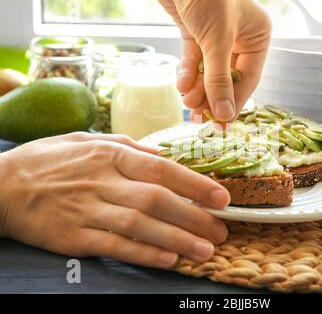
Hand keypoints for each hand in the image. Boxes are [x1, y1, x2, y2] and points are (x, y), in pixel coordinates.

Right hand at [0, 133, 229, 268]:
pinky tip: (168, 259)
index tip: (221, 197)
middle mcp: (102, 181)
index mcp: (109, 154)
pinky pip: (114, 246)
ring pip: (140, 226)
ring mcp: (87, 210)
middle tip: (221, 230)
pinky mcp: (73, 237)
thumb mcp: (86, 139)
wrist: (0, 186)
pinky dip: (143, 254)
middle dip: (194, 216)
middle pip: (156, 200)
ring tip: (205, 250)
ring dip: (176, 239)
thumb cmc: (48, 160)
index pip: (161, 168)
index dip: (195, 184)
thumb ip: (127, 146)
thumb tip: (162, 154)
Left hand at [155, 0, 271, 121]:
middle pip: (227, 78)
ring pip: (208, 71)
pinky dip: (187, 72)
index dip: (235, 102)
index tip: (222, 122)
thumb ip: (219, 79)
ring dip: (198, 88)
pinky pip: (193, 58)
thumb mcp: (217, 41)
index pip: (249, 79)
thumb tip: (225, 114)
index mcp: (256, 35)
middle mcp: (239, 36)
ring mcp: (216, 35)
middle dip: (212, 96)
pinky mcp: (195, 31)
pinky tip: (181, 83)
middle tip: (200, 117)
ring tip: (188, 102)